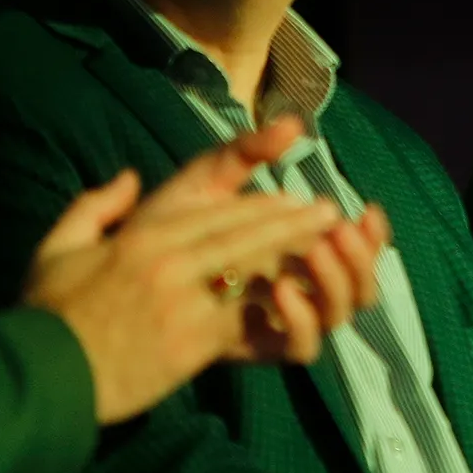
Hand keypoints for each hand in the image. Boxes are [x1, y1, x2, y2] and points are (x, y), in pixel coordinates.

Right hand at [22, 118, 356, 422]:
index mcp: (141, 239)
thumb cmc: (47, 316)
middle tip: (328, 213)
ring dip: (294, 254)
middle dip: (292, 222)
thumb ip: (93, 206)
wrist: (41, 380)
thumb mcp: (56, 249)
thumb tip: (127, 178)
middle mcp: (167, 265)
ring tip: (327, 245)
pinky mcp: (192, 344)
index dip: (261, 205)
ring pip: (253, 271)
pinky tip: (301, 292)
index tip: (291, 199)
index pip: (217, 213)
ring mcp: (183, 304)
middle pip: (245, 234)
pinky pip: (245, 316)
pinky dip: (277, 303)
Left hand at [121, 122, 389, 362]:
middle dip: (363, 256)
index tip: (366, 209)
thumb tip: (293, 124)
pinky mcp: (256, 348)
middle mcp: (293, 290)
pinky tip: (281, 287)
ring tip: (318, 249)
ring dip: (340, 280)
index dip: (369, 234)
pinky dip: (303, 318)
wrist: (103, 298)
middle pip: (356, 285)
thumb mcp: (197, 186)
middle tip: (347, 229)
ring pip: (338, 313)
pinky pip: (302, 347)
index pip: (348, 250)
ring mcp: (277, 322)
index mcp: (288, 256)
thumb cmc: (146, 239)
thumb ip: (242, 154)